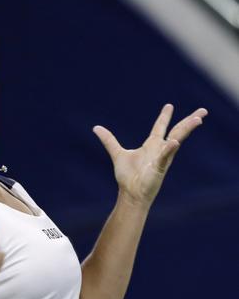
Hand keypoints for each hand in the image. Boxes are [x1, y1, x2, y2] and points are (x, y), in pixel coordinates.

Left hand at [93, 104, 207, 205]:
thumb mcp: (117, 153)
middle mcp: (160, 150)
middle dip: (189, 121)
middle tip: (203, 110)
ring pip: (177, 140)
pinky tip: (174, 142)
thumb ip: (108, 140)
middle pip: (177, 131)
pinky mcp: (159, 167)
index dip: (164, 117)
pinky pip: (165, 156)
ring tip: (198, 119)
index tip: (169, 105)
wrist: (130, 193)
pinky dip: (169, 149)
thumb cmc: (128, 176)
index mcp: (151, 146)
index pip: (160, 127)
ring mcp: (162, 158)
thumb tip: (96, 128)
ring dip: (187, 129)